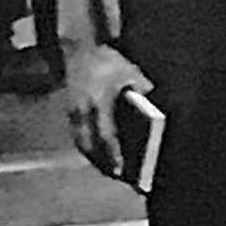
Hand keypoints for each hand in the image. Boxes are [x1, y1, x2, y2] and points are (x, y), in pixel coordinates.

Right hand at [63, 43, 154, 178]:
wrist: (82, 50)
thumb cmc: (110, 63)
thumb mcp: (131, 73)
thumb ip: (143, 91)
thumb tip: (155, 111)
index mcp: (99, 102)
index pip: (106, 135)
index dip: (113, 154)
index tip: (121, 169)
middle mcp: (82, 110)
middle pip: (90, 145)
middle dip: (102, 163)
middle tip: (117, 176)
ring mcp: (73, 112)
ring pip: (81, 143)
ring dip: (93, 158)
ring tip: (109, 170)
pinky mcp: (70, 112)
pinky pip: (77, 135)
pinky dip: (88, 147)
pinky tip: (99, 155)